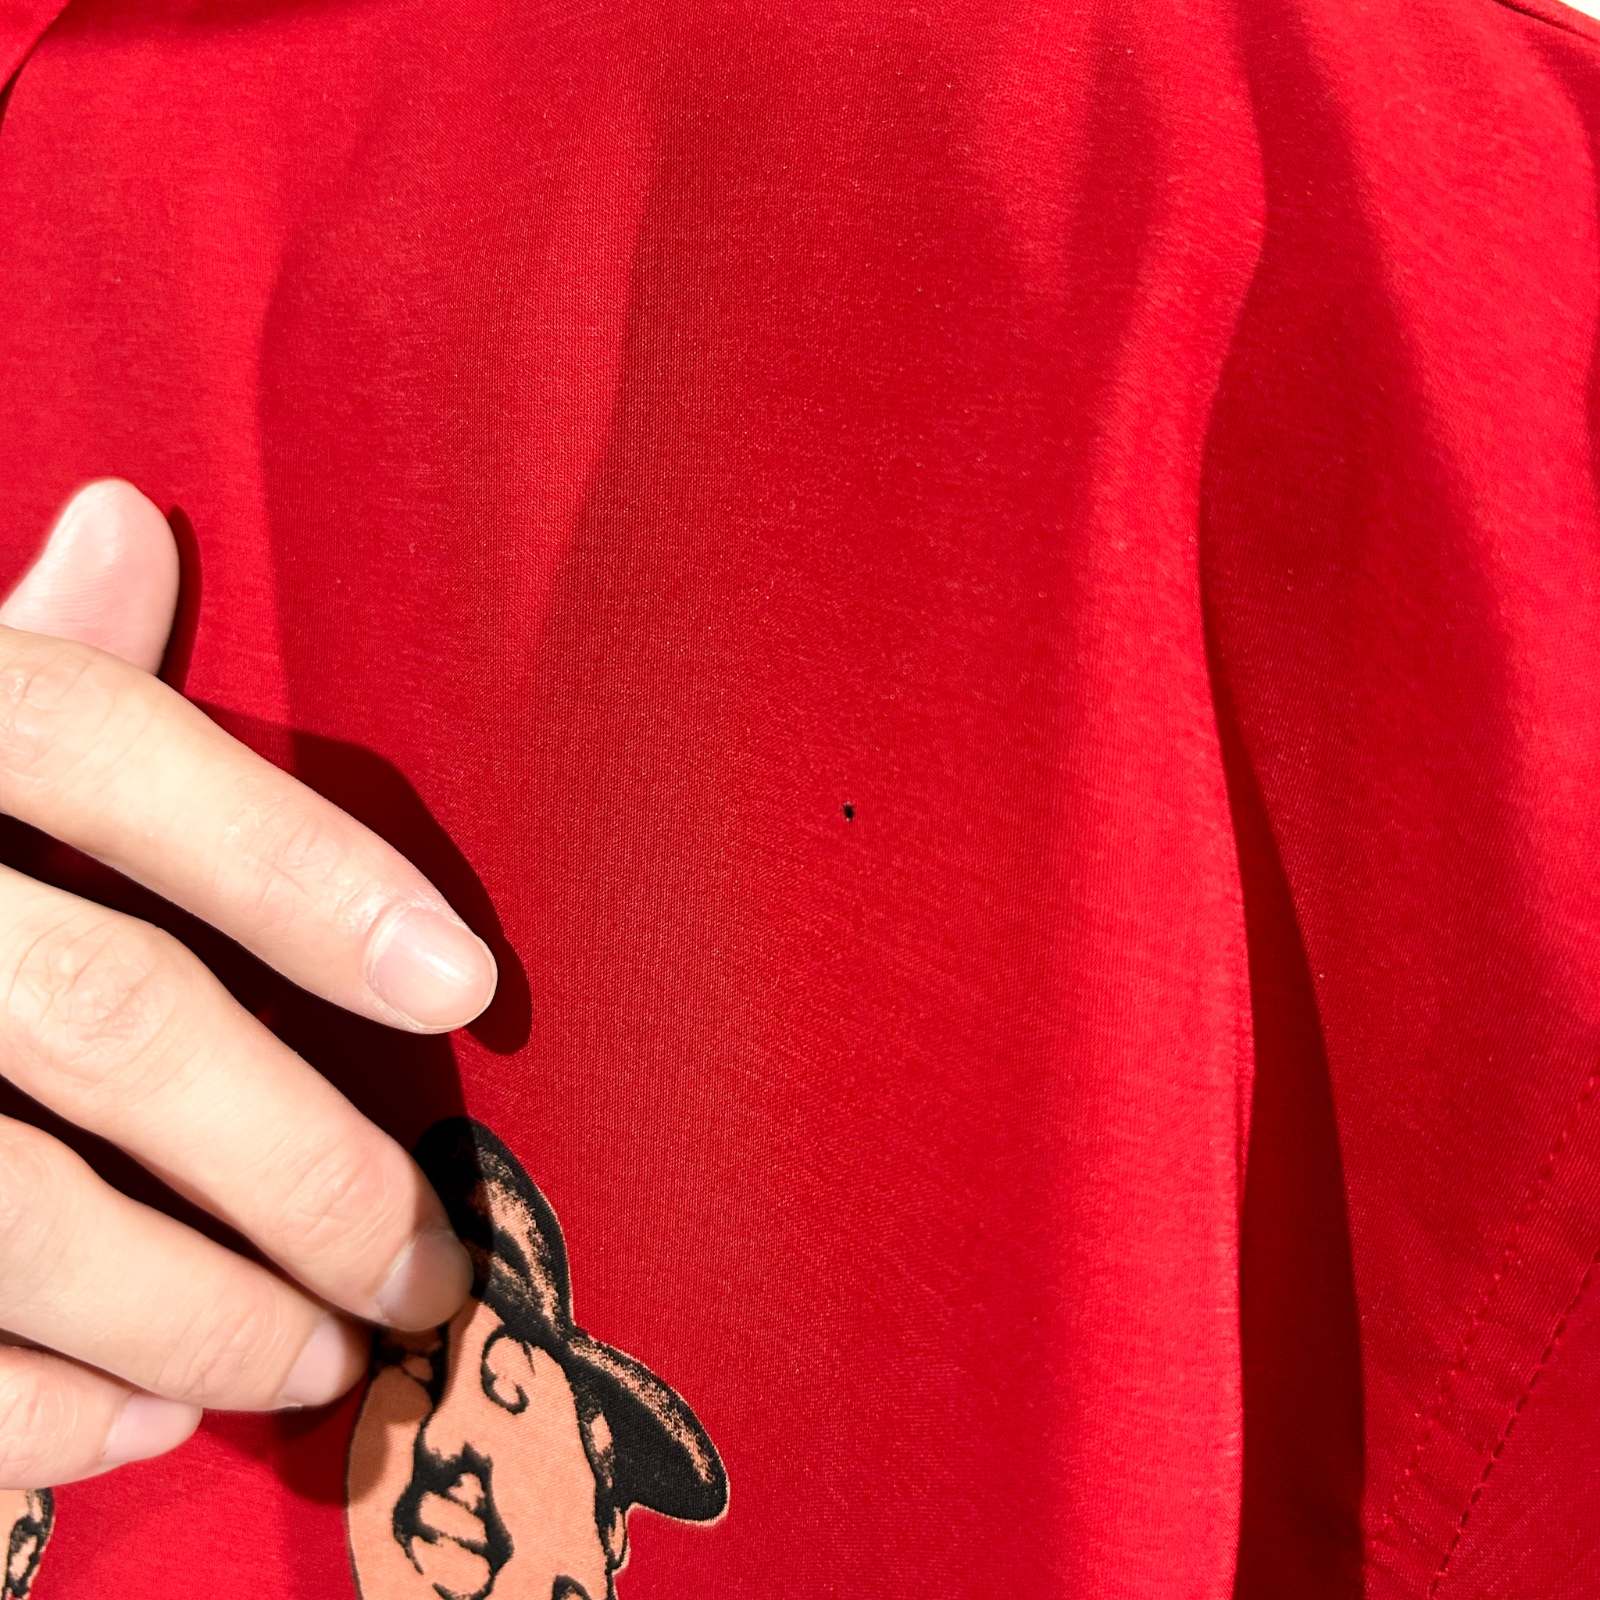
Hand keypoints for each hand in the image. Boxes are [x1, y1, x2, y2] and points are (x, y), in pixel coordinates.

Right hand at [0, 480, 495, 1488]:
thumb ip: (15, 651)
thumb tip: (128, 527)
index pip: (115, 755)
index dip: (306, 869)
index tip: (466, 989)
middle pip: (111, 1015)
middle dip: (305, 1166)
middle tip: (432, 1272)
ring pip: (14, 1212)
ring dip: (197, 1312)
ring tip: (323, 1363)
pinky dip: (22, 1407)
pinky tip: (147, 1421)